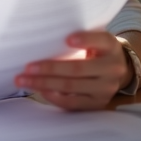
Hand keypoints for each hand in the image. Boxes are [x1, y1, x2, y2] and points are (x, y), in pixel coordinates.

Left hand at [14, 31, 129, 110]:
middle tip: (27, 67)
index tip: (67, 39)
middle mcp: (113, 68)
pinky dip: (53, 97)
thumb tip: (46, 38)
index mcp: (111, 46)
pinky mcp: (98, 103)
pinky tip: (40, 90)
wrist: (116, 72)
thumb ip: (80, 37)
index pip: (100, 40)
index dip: (85, 40)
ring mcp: (106, 89)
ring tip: (24, 80)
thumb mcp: (95, 39)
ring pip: (71, 87)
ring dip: (44, 84)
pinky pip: (72, 103)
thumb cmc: (96, 50)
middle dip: (50, 68)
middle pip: (78, 68)